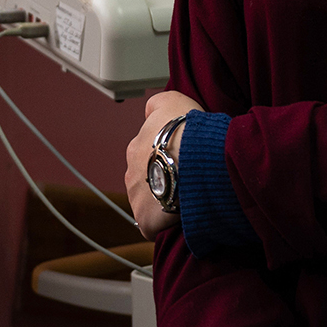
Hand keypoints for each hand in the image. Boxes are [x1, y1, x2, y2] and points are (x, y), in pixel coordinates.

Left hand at [126, 89, 201, 235]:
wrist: (195, 158)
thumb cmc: (187, 130)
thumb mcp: (173, 101)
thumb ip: (157, 104)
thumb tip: (149, 110)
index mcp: (136, 147)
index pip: (147, 154)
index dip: (165, 157)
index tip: (180, 159)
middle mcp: (131, 172)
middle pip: (145, 179)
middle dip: (161, 179)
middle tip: (185, 178)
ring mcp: (136, 197)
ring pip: (149, 202)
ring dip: (164, 200)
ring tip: (186, 197)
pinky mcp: (145, 219)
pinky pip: (153, 225)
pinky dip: (165, 223)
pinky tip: (181, 216)